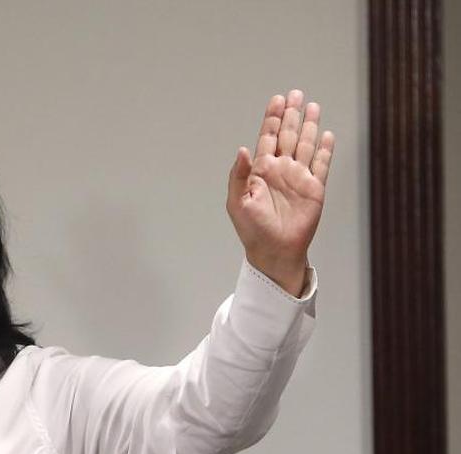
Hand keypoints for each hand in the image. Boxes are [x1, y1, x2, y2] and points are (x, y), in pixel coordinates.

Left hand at [226, 90, 334, 295]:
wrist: (274, 250)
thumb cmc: (252, 229)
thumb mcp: (237, 202)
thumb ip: (239, 175)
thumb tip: (243, 149)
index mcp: (261, 171)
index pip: (268, 138)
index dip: (272, 119)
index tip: (277, 100)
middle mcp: (280, 170)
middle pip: (288, 135)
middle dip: (291, 115)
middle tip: (295, 94)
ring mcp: (298, 178)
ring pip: (305, 145)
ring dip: (309, 126)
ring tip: (312, 106)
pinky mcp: (314, 188)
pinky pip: (321, 164)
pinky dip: (324, 149)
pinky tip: (326, 134)